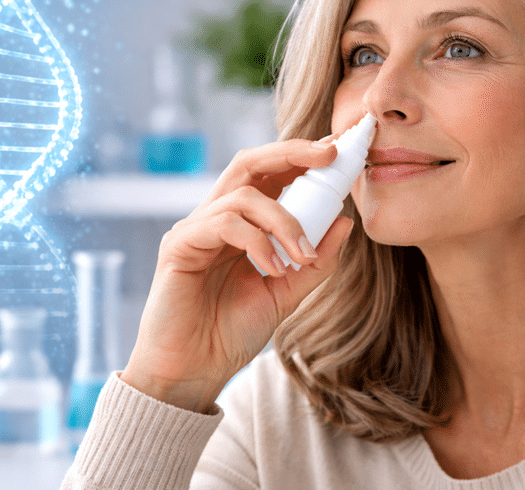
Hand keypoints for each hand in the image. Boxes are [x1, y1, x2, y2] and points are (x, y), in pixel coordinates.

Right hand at [120, 138, 353, 412]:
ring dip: (284, 221)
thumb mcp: (286, 293)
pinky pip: (223, 223)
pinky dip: (257, 242)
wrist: (192, 373)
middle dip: (293, 152)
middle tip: (330, 155)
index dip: (302, 157)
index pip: (271, 175)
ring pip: (244, 194)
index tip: (339, 150)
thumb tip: (344, 221)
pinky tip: (271, 270)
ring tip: (302, 257)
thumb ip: (315, 261)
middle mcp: (216, 217)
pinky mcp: (179, 245)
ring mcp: (195, 228)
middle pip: (251, 162)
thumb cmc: (230, 333)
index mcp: (241, 224)